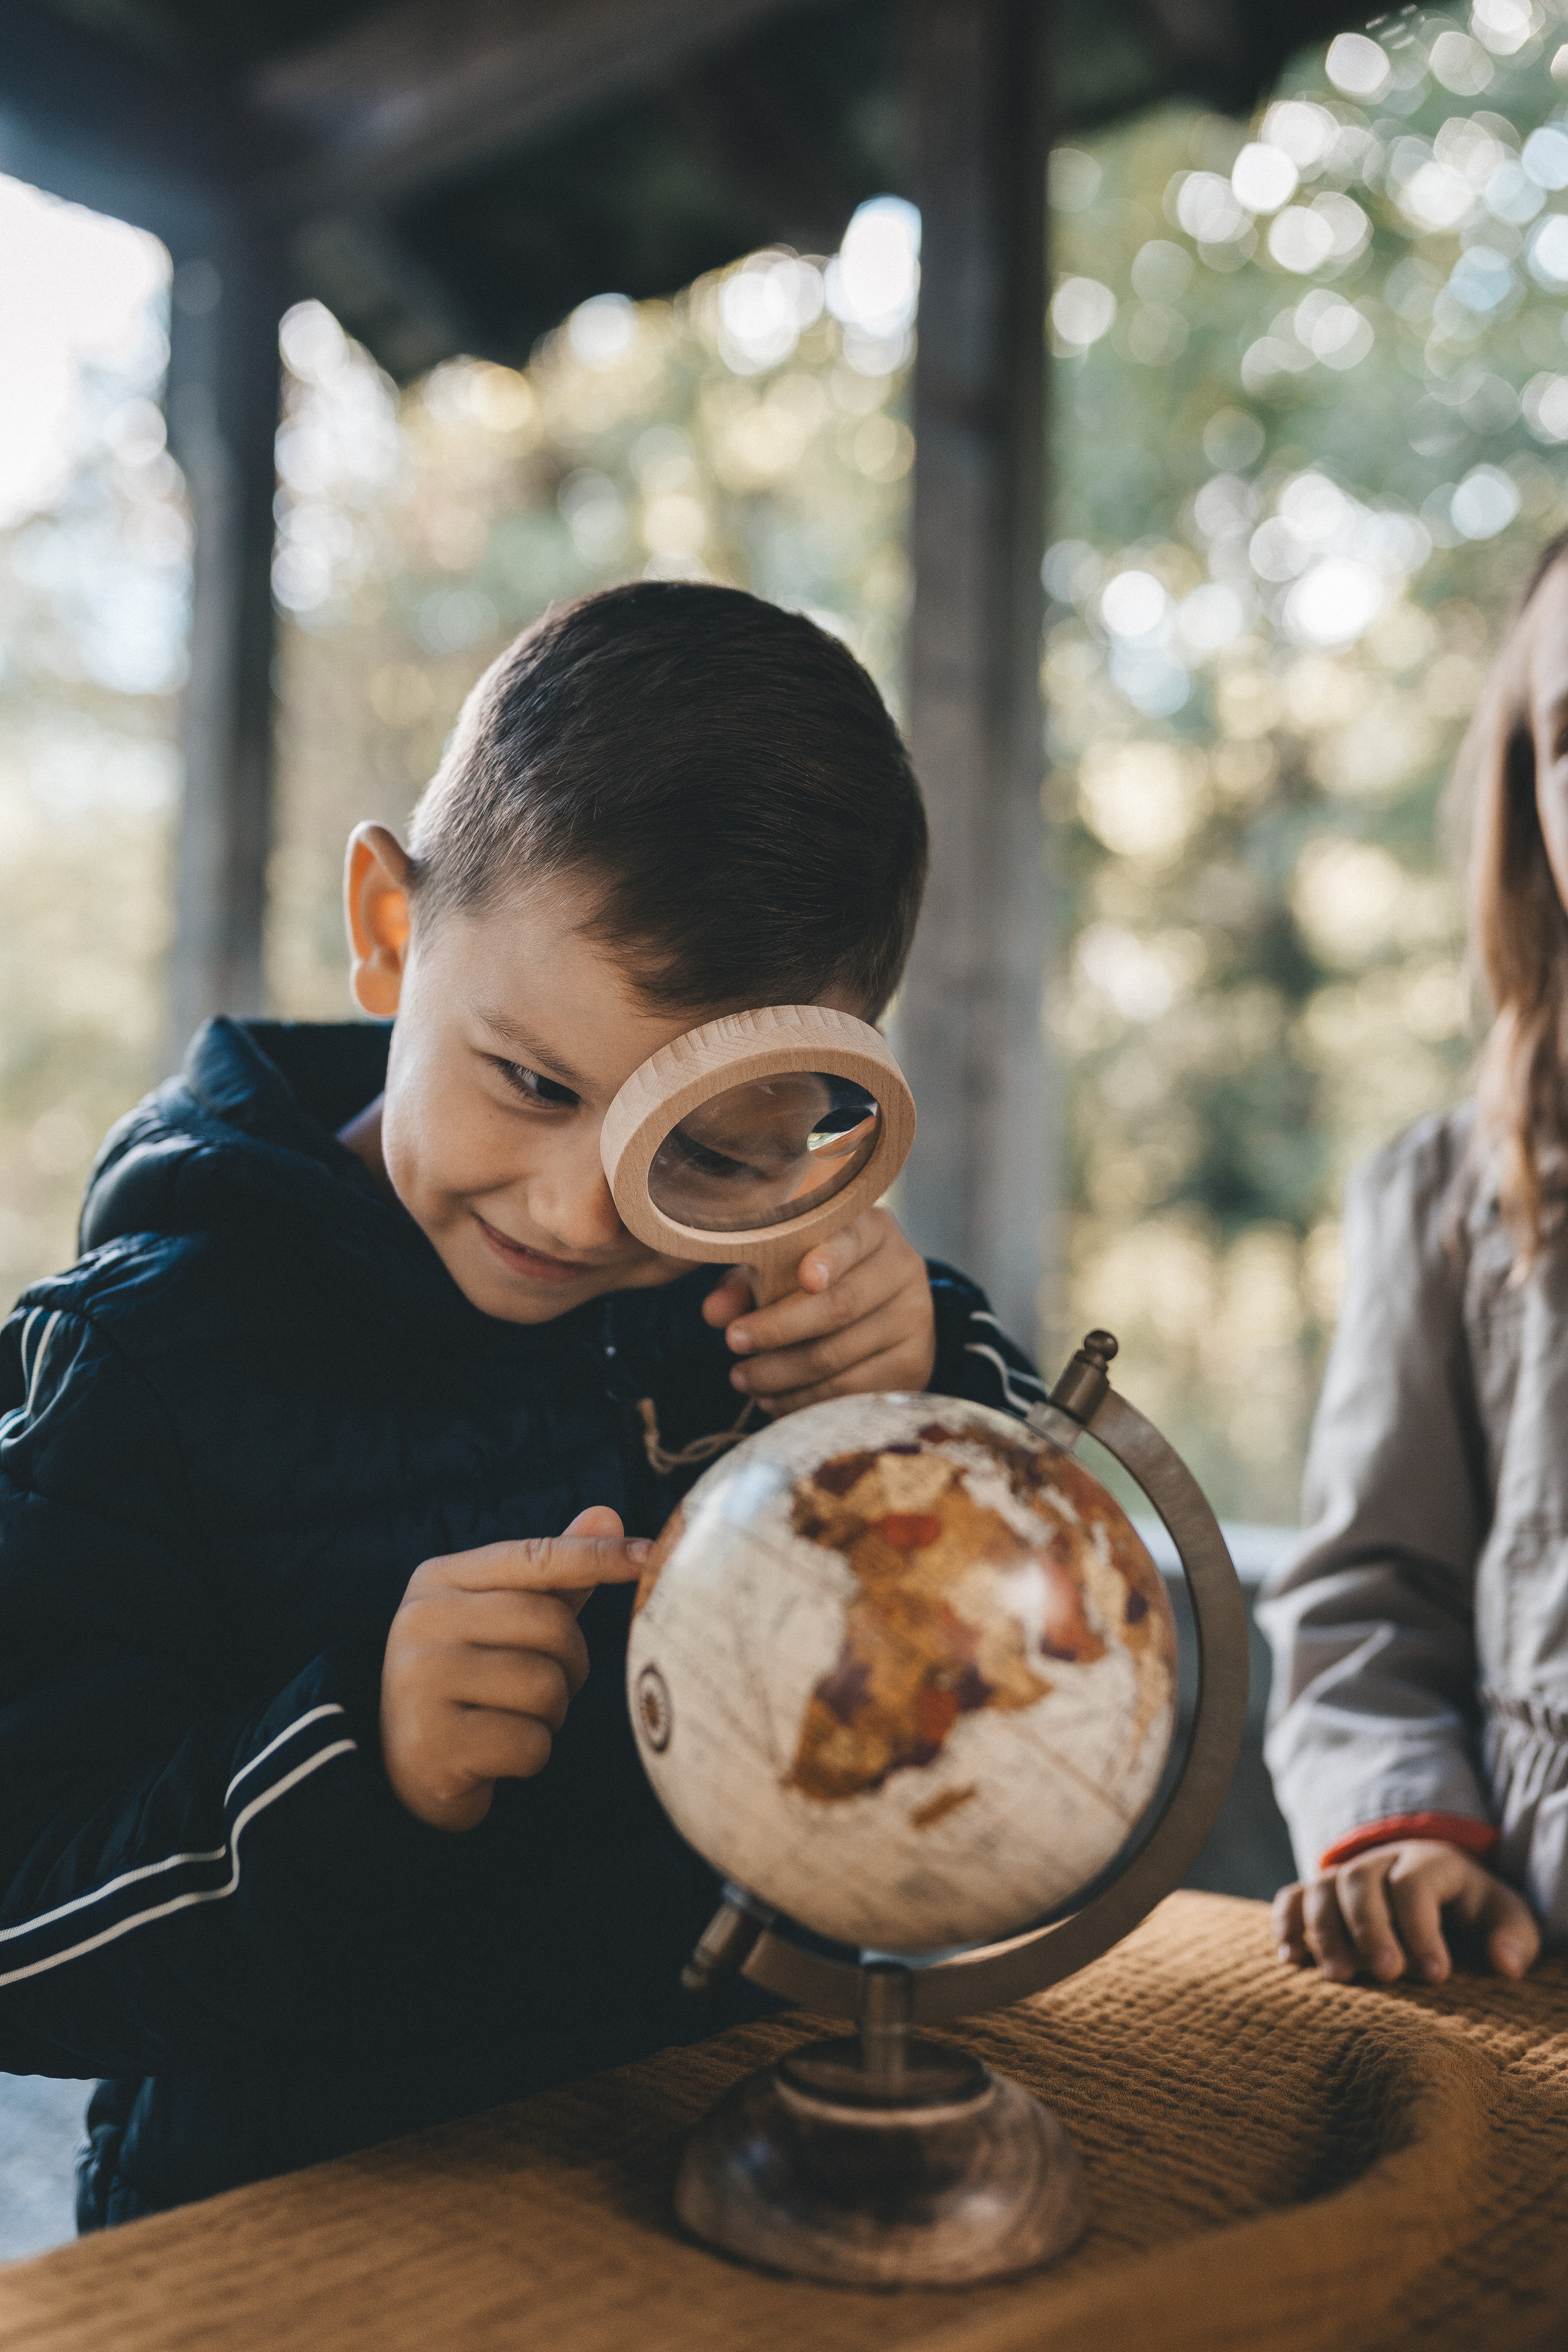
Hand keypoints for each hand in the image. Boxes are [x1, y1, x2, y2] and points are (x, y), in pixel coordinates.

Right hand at [380, 1507, 648, 1831]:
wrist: (404, 1769)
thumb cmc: (470, 1681)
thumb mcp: (501, 1619)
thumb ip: (551, 1573)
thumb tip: (606, 1516)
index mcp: (439, 1579)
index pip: (535, 1557)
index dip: (596, 1557)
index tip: (647, 1554)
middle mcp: (421, 1621)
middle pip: (551, 1626)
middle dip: (571, 1663)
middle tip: (548, 1685)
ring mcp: (421, 1682)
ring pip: (546, 1687)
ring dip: (551, 1713)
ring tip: (514, 1717)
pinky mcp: (434, 1744)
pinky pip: (530, 1743)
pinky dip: (532, 1754)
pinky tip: (498, 1754)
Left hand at [702, 1206, 936, 1417]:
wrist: (889, 1311)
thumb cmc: (822, 1280)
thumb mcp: (784, 1267)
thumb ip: (748, 1282)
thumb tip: (714, 1312)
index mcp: (874, 1231)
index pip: (854, 1240)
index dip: (831, 1258)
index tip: (806, 1278)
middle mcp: (903, 1270)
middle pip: (841, 1306)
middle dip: (778, 1329)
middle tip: (733, 1341)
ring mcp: (915, 1321)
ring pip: (839, 1357)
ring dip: (781, 1374)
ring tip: (743, 1378)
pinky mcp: (914, 1367)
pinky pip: (851, 1392)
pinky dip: (804, 1400)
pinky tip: (774, 1400)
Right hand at [1273, 1839, 1540, 1985]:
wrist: (1436, 1888)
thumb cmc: (1474, 1911)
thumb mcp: (1505, 1916)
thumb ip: (1514, 1936)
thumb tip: (1505, 1963)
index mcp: (1428, 1861)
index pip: (1414, 1884)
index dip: (1422, 1928)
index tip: (1436, 1975)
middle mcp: (1379, 1860)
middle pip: (1359, 1881)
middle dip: (1369, 1929)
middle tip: (1385, 1974)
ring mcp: (1344, 1875)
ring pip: (1321, 1888)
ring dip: (1325, 1933)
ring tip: (1339, 1978)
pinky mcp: (1318, 1894)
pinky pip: (1291, 1898)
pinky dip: (1288, 1925)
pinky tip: (1292, 1959)